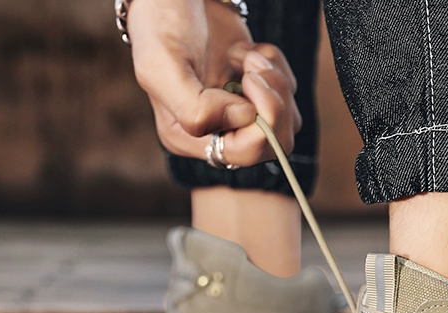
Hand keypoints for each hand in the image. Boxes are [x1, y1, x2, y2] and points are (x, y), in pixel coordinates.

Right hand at [127, 0, 301, 166]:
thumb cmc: (160, 25)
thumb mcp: (163, 67)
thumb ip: (197, 109)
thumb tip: (244, 120)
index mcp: (187, 138)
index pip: (243, 153)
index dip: (259, 124)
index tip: (249, 79)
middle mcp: (215, 133)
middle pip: (273, 145)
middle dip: (273, 103)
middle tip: (252, 67)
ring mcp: (238, 113)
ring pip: (286, 121)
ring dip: (276, 82)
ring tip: (248, 56)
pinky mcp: (255, 91)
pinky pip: (287, 93)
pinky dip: (275, 66)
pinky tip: (246, 51)